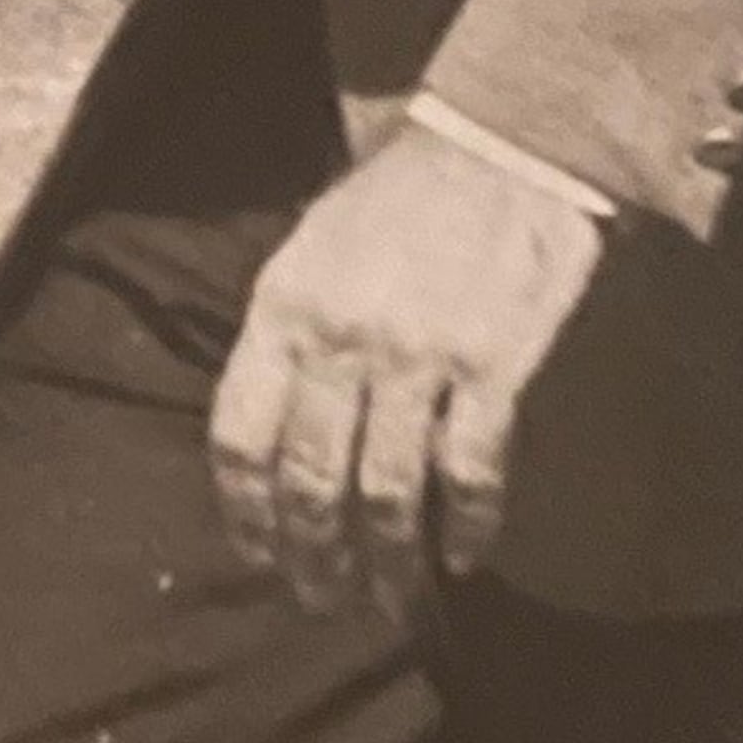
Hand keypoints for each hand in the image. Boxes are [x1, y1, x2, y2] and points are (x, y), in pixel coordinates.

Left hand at [207, 121, 610, 622]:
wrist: (503, 142)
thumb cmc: (401, 196)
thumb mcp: (312, 249)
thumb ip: (288, 334)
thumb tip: (274, 429)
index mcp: (283, 309)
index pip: (240, 434)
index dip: (246, 509)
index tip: (261, 553)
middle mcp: (340, 342)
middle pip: (311, 479)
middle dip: (314, 554)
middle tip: (324, 597)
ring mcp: (416, 358)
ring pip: (388, 492)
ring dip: (387, 560)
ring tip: (391, 600)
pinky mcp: (491, 367)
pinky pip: (470, 471)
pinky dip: (469, 525)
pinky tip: (467, 555)